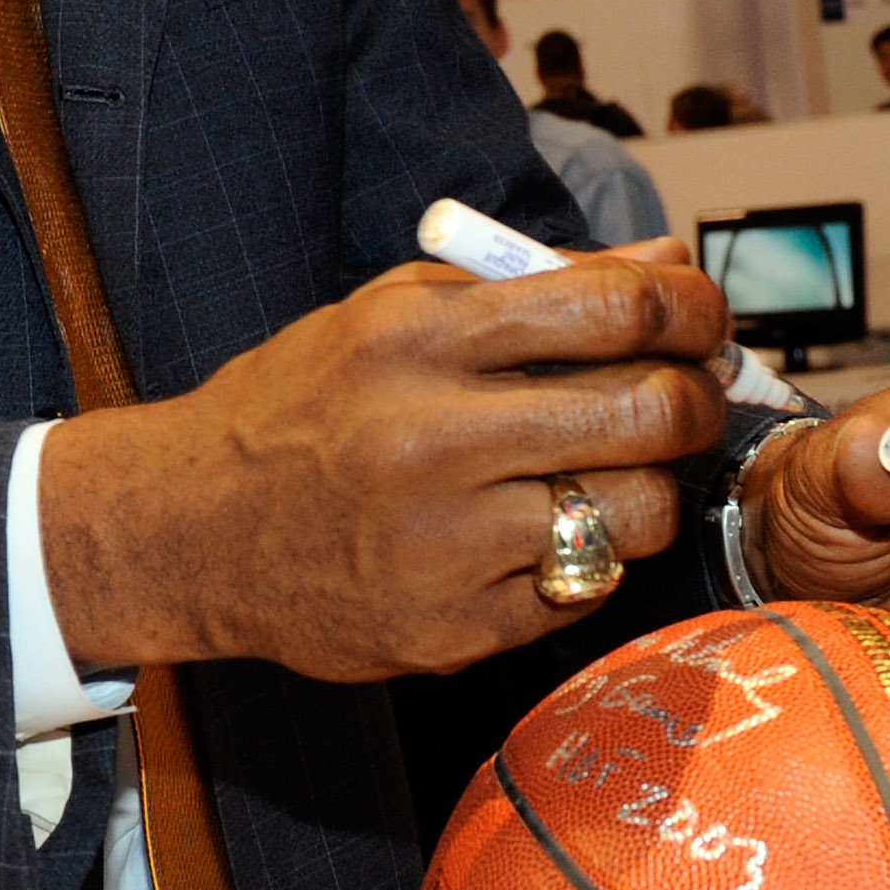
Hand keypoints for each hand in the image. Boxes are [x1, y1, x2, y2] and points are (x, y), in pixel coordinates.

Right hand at [40, 256, 730, 681]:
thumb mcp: (391, 312)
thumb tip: (666, 261)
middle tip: (689, 398)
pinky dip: (585, 558)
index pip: (614, 307)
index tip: (701, 317)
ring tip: (613, 473)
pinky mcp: (452, 628)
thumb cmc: (301, 405)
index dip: (690, 307)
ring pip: (637, 515)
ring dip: (650, 490)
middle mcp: (433, 436)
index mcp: (417, 336)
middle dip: (697, 400)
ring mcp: (445, 542)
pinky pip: (583, 590)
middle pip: (649, 411)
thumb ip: (528, 285)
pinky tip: (542, 532)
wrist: (188, 528)